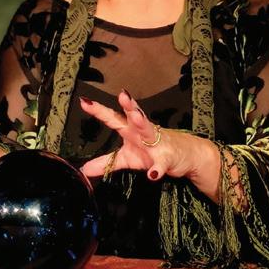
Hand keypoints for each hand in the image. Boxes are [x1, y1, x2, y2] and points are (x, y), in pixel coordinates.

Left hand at [78, 90, 220, 198]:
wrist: (185, 156)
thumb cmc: (151, 152)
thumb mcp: (126, 158)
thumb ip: (106, 162)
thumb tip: (83, 170)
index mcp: (130, 130)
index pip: (113, 117)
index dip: (98, 110)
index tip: (84, 101)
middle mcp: (142, 132)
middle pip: (134, 117)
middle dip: (129, 106)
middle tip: (122, 94)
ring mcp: (156, 143)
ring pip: (149, 131)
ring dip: (142, 123)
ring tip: (136, 116)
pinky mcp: (168, 158)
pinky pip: (162, 163)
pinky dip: (158, 168)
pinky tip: (153, 174)